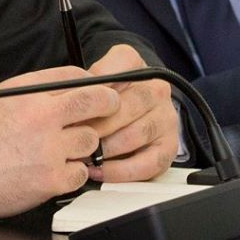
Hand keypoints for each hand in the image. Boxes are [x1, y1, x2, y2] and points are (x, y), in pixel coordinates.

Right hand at [0, 65, 120, 217]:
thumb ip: (33, 91)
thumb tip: (65, 88)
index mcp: (28, 94)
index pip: (75, 77)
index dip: (92, 83)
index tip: (97, 90)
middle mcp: (42, 117)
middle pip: (96, 103)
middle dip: (107, 104)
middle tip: (109, 109)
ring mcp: (49, 149)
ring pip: (91, 141)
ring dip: (82, 145)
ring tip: (61, 149)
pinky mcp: (51, 179)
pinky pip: (80, 173)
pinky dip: (72, 173)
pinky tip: (55, 171)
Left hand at [80, 45, 178, 183]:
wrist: (127, 111)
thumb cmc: (105, 96)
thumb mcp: (92, 79)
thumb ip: (84, 79)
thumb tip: (71, 94)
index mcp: (136, 67)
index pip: (115, 73)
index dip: (93, 94)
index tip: (74, 109)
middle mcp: (156, 91)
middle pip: (124, 108)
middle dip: (94, 126)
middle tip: (72, 138)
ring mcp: (165, 119)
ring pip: (134, 136)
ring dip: (104, 150)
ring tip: (82, 156)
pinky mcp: (168, 148)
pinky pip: (147, 164)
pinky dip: (120, 171)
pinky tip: (99, 171)